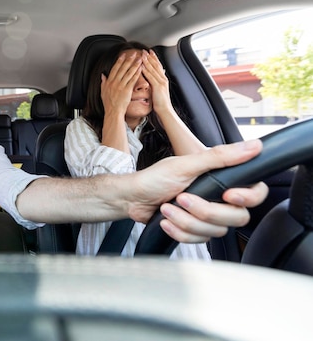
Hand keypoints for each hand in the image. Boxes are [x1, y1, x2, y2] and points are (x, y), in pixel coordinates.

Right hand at [100, 51, 141, 115]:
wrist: (113, 112)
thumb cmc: (109, 104)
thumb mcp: (103, 92)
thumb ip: (103, 82)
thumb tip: (103, 75)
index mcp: (109, 82)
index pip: (115, 69)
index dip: (119, 61)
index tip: (123, 55)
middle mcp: (114, 82)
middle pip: (122, 68)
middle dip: (129, 60)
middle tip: (134, 54)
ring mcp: (121, 86)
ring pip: (129, 72)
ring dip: (135, 64)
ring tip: (140, 59)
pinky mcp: (127, 90)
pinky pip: (133, 79)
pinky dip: (137, 73)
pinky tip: (141, 68)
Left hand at [127, 139, 267, 242]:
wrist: (132, 198)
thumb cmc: (155, 178)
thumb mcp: (186, 164)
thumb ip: (220, 157)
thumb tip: (253, 146)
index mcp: (221, 179)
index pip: (255, 193)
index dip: (248, 197)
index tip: (228, 195)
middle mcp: (218, 199)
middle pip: (237, 217)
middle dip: (205, 211)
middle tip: (182, 198)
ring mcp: (207, 217)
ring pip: (215, 231)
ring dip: (186, 220)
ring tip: (167, 207)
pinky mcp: (195, 231)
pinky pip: (198, 240)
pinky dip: (178, 231)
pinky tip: (166, 220)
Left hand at [140, 49, 171, 114]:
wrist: (165, 110)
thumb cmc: (160, 103)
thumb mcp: (158, 91)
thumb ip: (156, 83)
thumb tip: (153, 79)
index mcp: (163, 80)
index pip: (158, 66)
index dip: (153, 58)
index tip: (149, 52)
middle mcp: (163, 79)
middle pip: (156, 65)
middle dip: (150, 57)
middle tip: (145, 50)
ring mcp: (161, 82)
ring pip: (153, 69)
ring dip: (147, 61)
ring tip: (142, 55)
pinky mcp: (158, 86)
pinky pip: (151, 77)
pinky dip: (146, 70)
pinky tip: (141, 66)